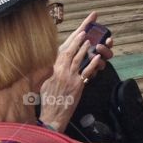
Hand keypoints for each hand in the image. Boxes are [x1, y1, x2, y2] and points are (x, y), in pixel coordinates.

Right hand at [38, 11, 110, 132]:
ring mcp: (69, 77)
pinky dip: (92, 64)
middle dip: (80, 37)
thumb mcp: (45, 81)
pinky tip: (97, 57)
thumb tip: (55, 60)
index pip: (63, 48)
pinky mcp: (77, 85)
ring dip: (84, 47)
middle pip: (71, 49)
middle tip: (87, 27)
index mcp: (52, 68)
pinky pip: (86, 72)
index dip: (72, 38)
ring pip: (78, 59)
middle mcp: (60, 70)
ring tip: (91, 38)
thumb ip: (50, 69)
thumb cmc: (48, 99)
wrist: (51, 115)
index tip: (80, 29)